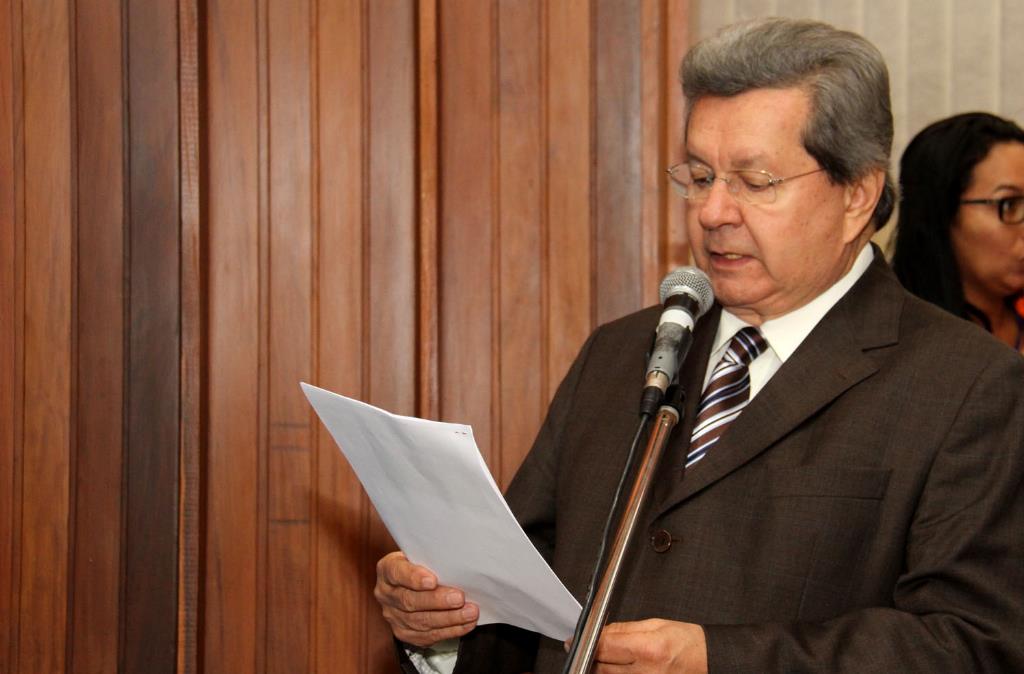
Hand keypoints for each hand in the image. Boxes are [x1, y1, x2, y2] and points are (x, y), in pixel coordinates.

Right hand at [374, 551, 478, 646]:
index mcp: (387, 569)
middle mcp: (386, 594)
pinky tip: (465, 624)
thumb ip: (431, 560)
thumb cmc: (420, 565)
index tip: (432, 581)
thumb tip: (456, 564)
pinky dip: (449, 631)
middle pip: (409, 601)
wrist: (411, 583)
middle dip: (437, 601)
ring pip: (420, 622)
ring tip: (469, 613)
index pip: (397, 573)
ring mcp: (393, 616)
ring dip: (448, 618)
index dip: (414, 578)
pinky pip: (427, 635)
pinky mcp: (404, 633)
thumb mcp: (420, 554)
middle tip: (459, 598)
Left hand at [588, 619, 706, 672]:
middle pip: (601, 667)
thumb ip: (624, 629)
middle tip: (580, 647)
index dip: (584, 641)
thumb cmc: (687, 643)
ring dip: (598, 669)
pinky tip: (612, 669)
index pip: (604, 646)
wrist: (709, 662)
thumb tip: (599, 630)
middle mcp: (645, 673)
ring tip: (600, 658)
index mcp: (648, 649)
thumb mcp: (656, 625)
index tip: (573, 639)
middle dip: (588, 656)